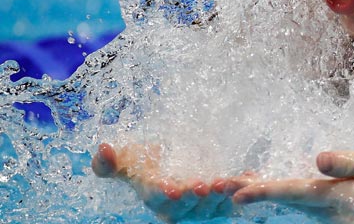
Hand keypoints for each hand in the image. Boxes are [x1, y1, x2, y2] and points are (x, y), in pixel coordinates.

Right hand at [91, 143, 234, 222]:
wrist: (169, 163)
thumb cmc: (144, 162)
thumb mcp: (126, 158)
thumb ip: (110, 161)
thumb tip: (103, 149)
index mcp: (152, 195)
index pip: (155, 197)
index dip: (162, 194)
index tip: (170, 189)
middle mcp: (176, 206)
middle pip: (185, 206)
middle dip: (194, 197)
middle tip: (204, 186)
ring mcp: (198, 205)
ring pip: (210, 206)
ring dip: (220, 196)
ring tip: (227, 182)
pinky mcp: (218, 200)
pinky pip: (230, 198)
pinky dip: (240, 188)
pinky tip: (248, 176)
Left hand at [226, 146, 353, 216]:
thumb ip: (351, 162)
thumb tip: (319, 160)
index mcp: (345, 198)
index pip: (298, 192)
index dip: (266, 190)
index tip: (237, 192)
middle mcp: (338, 216)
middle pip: (291, 203)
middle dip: (261, 192)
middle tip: (227, 184)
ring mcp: (340, 223)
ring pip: (298, 208)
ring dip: (273, 196)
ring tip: (244, 184)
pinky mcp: (343, 222)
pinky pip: (310, 210)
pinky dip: (291, 200)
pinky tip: (275, 189)